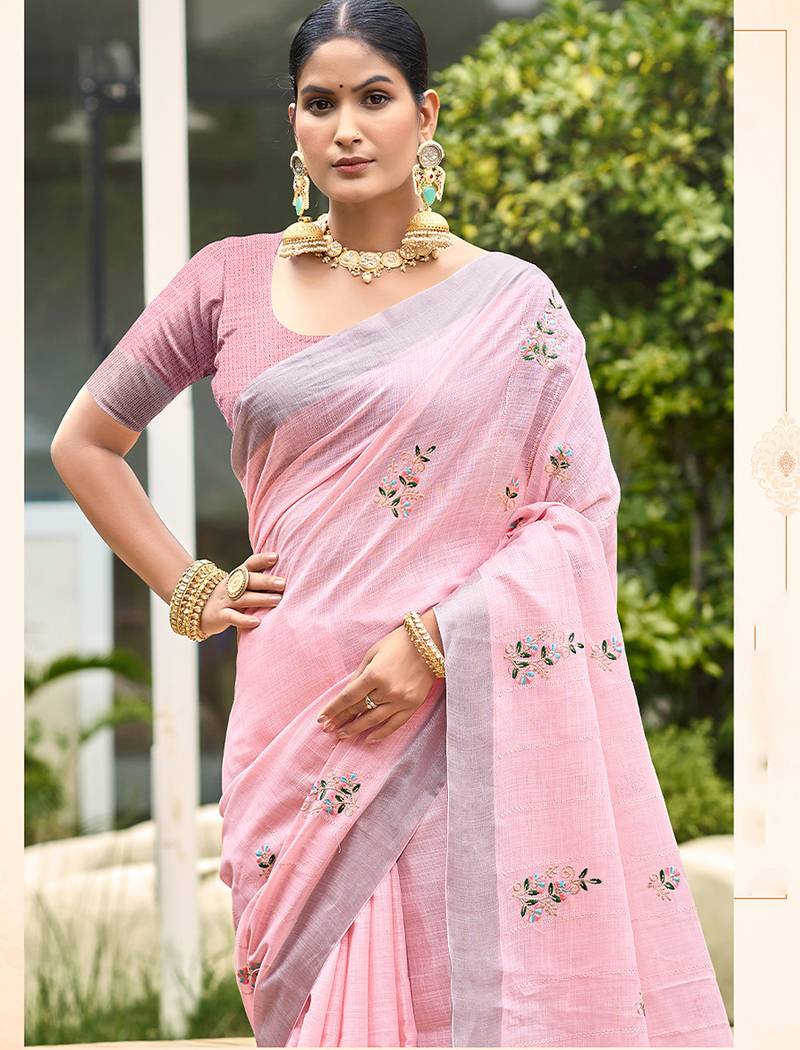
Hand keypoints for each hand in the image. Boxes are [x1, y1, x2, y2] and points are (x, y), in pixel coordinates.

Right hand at [198, 551, 284, 636]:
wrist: (196, 609)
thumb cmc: (228, 597)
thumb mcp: (239, 586)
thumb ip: (257, 581)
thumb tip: (285, 578)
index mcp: (237, 576)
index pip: (249, 564)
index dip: (261, 559)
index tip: (276, 557)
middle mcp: (230, 585)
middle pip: (248, 580)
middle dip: (265, 581)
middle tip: (283, 583)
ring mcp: (224, 600)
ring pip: (242, 597)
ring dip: (260, 599)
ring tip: (277, 600)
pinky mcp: (219, 615)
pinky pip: (231, 617)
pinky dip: (243, 619)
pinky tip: (257, 621)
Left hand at [316, 619, 440, 743]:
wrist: (430, 642)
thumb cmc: (398, 643)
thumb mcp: (373, 654)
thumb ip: (360, 675)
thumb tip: (347, 696)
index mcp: (374, 674)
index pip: (348, 698)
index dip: (333, 709)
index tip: (321, 718)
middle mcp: (387, 690)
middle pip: (359, 709)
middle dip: (341, 720)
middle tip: (328, 729)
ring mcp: (401, 699)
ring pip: (374, 720)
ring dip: (356, 729)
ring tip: (342, 735)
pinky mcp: (413, 705)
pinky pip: (395, 724)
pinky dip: (381, 733)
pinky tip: (368, 738)